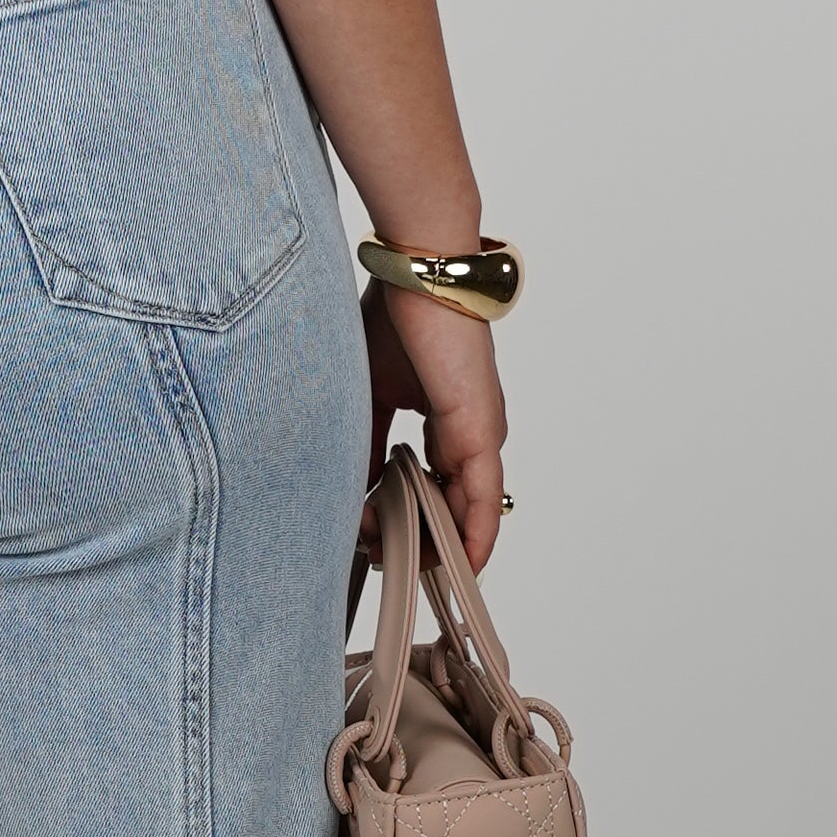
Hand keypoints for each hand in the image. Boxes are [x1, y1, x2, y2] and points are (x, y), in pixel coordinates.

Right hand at [364, 281, 507, 571]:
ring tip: (397, 561)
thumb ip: (366, 441)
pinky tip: (466, 563)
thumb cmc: (395, 316)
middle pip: (451, 507)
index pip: (434, 487)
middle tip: (372, 550)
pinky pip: (485, 498)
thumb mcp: (369, 392)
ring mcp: (481, 434)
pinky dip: (475, 534)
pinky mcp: (481, 430)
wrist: (416, 273)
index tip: (367, 534)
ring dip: (434, 543)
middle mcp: (471, 433)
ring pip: (468, 510)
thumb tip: (351, 487)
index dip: (404, 519)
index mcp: (448, 421)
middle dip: (414, 538)